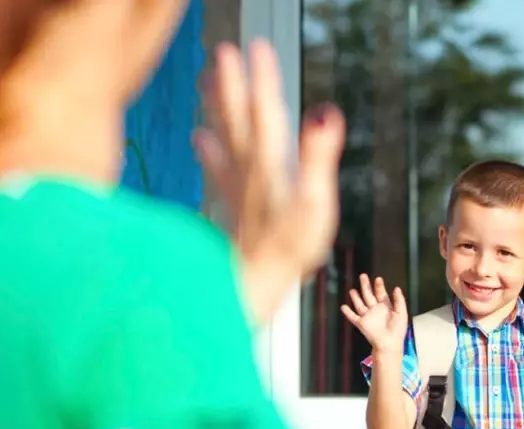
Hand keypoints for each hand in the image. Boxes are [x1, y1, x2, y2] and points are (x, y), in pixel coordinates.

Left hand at [194, 40, 345, 280]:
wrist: (251, 287)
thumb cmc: (287, 250)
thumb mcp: (315, 203)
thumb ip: (319, 157)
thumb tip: (325, 112)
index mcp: (271, 165)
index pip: (267, 112)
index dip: (263, 79)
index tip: (256, 46)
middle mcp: (250, 172)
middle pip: (239, 118)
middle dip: (232, 84)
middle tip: (222, 51)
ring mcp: (239, 189)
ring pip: (225, 136)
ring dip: (216, 107)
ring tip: (206, 79)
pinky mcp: (234, 207)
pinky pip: (218, 169)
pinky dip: (208, 150)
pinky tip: (198, 137)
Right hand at [340, 274, 408, 351]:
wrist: (389, 343)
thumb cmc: (397, 331)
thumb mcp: (402, 313)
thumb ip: (399, 300)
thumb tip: (397, 288)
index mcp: (386, 307)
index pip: (381, 294)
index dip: (379, 286)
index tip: (378, 279)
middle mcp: (375, 310)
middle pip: (369, 295)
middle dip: (366, 286)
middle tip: (363, 276)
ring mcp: (368, 316)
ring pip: (360, 304)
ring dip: (356, 297)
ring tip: (352, 290)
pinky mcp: (361, 324)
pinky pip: (353, 317)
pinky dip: (347, 312)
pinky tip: (343, 306)